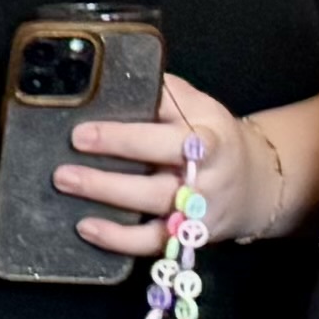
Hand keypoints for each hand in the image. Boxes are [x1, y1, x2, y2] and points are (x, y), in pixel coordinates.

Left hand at [59, 73, 272, 254]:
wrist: (256, 181)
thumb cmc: (211, 135)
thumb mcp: (197, 106)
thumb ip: (162, 93)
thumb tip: (110, 76)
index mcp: (208, 138)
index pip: (169, 140)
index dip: (124, 139)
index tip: (81, 134)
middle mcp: (205, 178)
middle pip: (158, 184)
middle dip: (106, 180)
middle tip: (62, 172)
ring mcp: (198, 210)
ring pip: (153, 211)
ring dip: (107, 202)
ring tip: (67, 188)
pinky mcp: (189, 236)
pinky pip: (153, 242)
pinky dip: (118, 240)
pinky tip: (86, 228)